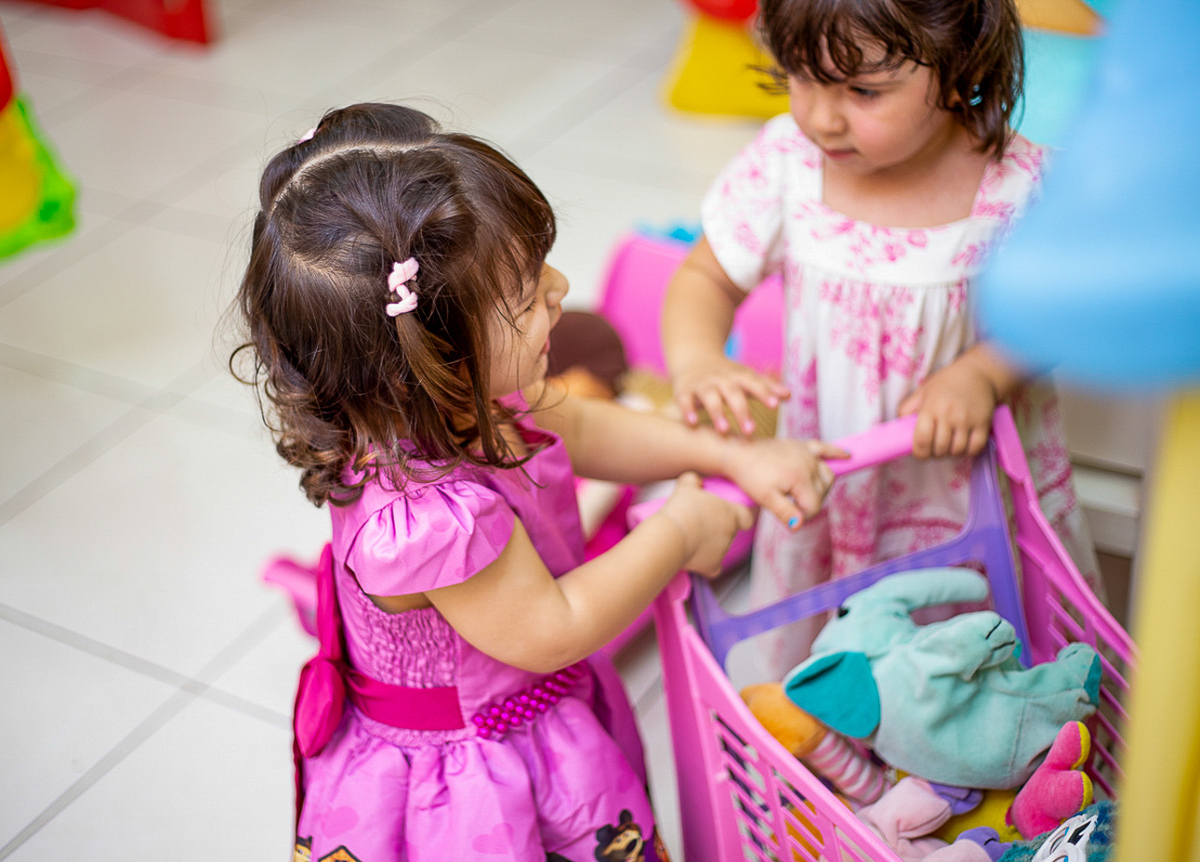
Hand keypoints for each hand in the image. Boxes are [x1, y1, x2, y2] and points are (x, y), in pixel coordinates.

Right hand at [657, 472, 754, 577]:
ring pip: (718, 548)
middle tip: (698, 524)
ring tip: (688, 538)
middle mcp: (730, 533)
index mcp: (731, 514)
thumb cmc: (682, 509)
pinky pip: (713, 568)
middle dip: (716, 529)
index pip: (747, 517)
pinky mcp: (711, 565)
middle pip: (728, 532)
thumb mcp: (686, 487)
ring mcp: (722, 551)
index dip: (740, 516)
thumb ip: (693, 481)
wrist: (673, 535)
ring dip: (708, 545)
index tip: (731, 514)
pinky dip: (705, 565)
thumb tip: (694, 480)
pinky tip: (695, 560)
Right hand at [672, 354, 790, 436]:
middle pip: (732, 393)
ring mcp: (702, 384)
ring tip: (724, 430)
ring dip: (716, 412)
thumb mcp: (746, 377)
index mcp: (739, 376)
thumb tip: (789, 396)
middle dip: (741, 411)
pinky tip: (692, 423)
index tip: (775, 404)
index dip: (764, 392)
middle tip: (750, 431)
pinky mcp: (684, 391)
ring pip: (709, 397)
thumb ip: (766, 387)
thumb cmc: (727, 375)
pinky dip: (687, 410)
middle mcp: (721, 379)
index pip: (754, 383)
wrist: (694, 358)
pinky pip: (685, 400)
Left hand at [724, 437, 847, 529]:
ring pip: (826, 474)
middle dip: (810, 502)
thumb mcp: (765, 498)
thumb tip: (798, 526)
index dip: (803, 516)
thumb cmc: (750, 477)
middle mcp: (808, 464)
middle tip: (789, 505)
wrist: (737, 453)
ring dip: (821, 487)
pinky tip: (848, 455)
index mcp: (800, 478)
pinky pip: (824, 448)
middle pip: (823, 491)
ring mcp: (806, 453)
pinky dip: (836, 453)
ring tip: (805, 495)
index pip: (815, 506)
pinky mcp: (801, 445)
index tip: (788, 517)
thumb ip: (785, 512)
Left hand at [898, 356, 997, 458]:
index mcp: (931, 408)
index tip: (920, 452)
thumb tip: (899, 428)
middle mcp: (949, 415)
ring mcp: (967, 420)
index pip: (922, 440)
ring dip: (951, 454)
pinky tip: (963, 445)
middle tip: (935, 448)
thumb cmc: (946, 383)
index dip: (920, 453)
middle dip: (935, 454)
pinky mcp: (983, 424)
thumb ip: (908, 409)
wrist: (977, 373)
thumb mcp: (922, 391)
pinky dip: (968, 452)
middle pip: (940, 449)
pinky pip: (975, 448)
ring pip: (957, 451)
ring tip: (949, 446)